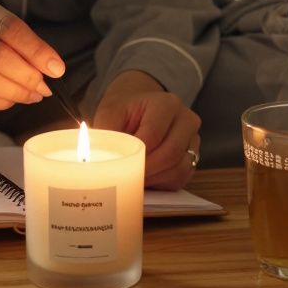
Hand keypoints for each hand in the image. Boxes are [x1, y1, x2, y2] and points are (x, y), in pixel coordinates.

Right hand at [0, 0, 64, 109]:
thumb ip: (17, 40)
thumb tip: (49, 68)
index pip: (8, 27)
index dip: (36, 50)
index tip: (56, 68)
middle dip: (27, 75)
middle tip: (45, 86)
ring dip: (16, 92)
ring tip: (32, 94)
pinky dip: (0, 102)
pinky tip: (11, 99)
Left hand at [93, 70, 201, 189]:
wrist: (140, 107)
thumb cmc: (124, 110)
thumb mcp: (110, 113)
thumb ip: (105, 132)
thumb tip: (94, 158)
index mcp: (166, 104)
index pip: (154, 136)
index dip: (136, 155)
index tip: (119, 167)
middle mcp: (186, 120)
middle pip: (171, 153)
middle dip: (146, 170)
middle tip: (126, 179)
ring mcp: (193, 139)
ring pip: (179, 169)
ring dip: (155, 179)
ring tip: (134, 180)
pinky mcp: (193, 156)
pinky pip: (182, 177)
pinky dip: (163, 183)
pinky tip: (146, 180)